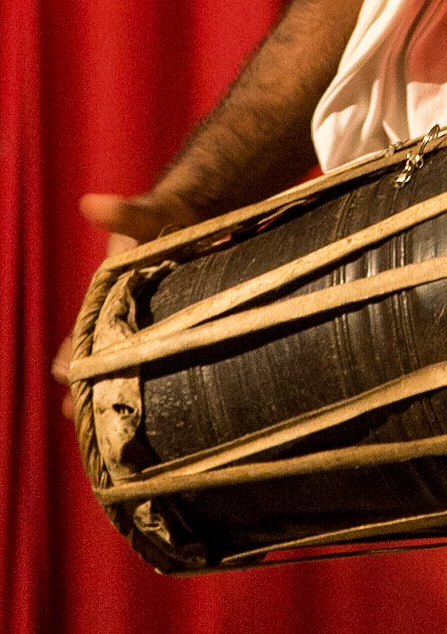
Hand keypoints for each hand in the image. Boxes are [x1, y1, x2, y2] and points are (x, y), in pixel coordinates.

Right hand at [52, 189, 200, 417]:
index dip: (71, 357)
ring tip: (106, 429)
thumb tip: (92, 204)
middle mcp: (117, 316)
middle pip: (97, 361)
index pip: (80, 334)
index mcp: (104, 296)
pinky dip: (156, 387)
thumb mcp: (145, 215)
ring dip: (115, 394)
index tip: (63, 374)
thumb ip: (124, 215)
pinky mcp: (172, 333)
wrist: (196, 213)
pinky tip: (163, 419)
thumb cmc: (163, 216)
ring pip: (123, 370)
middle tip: (79, 414)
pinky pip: (158, 365)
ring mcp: (143, 327)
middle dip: (88, 387)